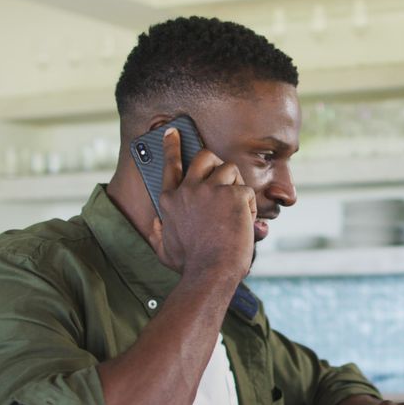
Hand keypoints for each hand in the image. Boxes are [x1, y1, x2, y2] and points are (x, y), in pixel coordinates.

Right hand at [147, 127, 256, 279]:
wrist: (211, 272)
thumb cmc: (190, 266)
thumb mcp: (164, 249)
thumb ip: (158, 233)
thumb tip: (154, 223)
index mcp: (170, 200)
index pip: (170, 166)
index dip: (171, 146)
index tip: (172, 132)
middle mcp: (188, 190)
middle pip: (204, 157)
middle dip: (215, 161)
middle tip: (223, 174)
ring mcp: (211, 190)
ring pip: (229, 170)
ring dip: (235, 187)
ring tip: (235, 210)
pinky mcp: (233, 195)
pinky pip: (246, 191)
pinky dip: (249, 206)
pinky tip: (244, 223)